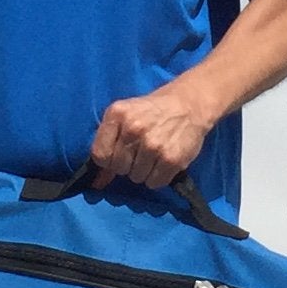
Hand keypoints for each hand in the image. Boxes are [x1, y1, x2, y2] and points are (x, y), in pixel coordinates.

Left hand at [88, 81, 219, 189]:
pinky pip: (155, 183)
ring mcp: (153, 145)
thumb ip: (108, 145)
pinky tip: (164, 161)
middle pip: (119, 168)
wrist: (189, 103)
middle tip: (140, 152)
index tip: (119, 155)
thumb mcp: (126, 117)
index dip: (108, 160)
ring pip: (136, 178)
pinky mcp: (171, 159)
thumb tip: (97, 183)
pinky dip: (159, 177)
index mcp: (117, 114)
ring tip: (154, 155)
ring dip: (144, 171)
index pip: (100, 155)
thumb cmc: (152, 111)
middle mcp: (133, 129)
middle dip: (127, 165)